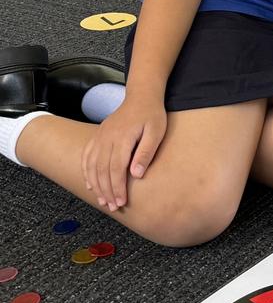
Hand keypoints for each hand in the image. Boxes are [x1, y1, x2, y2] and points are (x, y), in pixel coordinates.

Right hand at [81, 96, 167, 211]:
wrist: (141, 96)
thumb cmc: (151, 115)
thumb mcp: (156, 133)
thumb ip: (145, 153)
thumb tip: (136, 175)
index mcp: (122, 138)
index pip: (116, 169)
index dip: (117, 188)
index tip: (121, 202)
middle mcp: (107, 137)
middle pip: (102, 170)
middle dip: (107, 191)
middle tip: (113, 206)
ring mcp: (101, 136)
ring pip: (92, 165)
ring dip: (96, 185)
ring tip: (102, 200)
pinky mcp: (98, 135)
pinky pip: (87, 155)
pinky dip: (86, 171)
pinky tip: (90, 183)